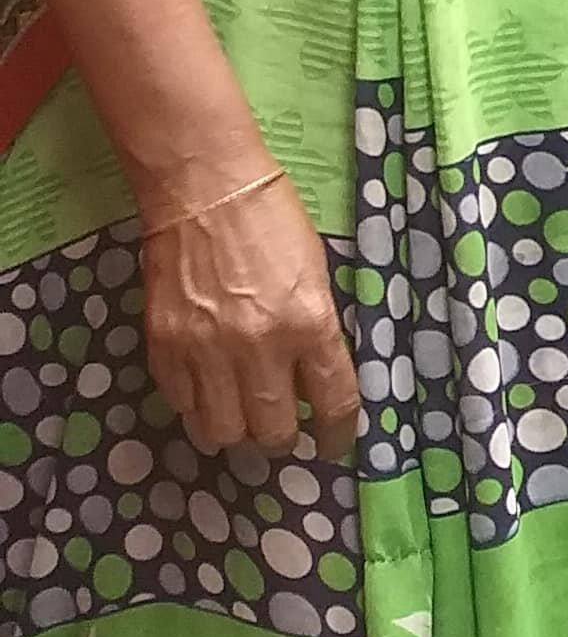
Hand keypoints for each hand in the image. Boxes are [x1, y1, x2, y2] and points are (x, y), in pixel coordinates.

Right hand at [140, 163, 359, 463]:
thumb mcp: (318, 276)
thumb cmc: (273, 222)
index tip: (333, 445)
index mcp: (309, 324)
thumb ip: (317, 333)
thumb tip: (312, 384)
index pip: (332, 402)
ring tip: (244, 419)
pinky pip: (181, 404)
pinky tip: (209, 393)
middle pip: (271, 430)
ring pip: (221, 431)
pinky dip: (197, 408)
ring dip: (237, 433)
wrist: (206, 191)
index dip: (336, 433)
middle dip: (283, 439)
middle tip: (284, 431)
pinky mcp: (163, 346)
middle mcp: (258, 346)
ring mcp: (205, 350)